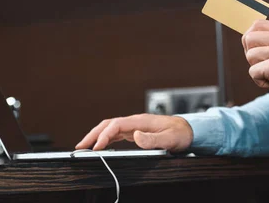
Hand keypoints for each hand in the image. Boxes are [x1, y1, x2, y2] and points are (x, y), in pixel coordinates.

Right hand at [75, 113, 193, 151]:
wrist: (188, 130)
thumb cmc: (180, 133)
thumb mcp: (170, 138)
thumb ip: (153, 139)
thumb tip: (135, 136)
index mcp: (141, 121)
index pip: (116, 125)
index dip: (104, 135)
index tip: (96, 147)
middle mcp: (135, 122)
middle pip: (108, 124)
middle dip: (93, 134)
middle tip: (80, 147)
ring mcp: (135, 126)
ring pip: (110, 128)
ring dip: (96, 136)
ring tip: (84, 147)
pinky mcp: (136, 132)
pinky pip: (116, 133)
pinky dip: (105, 139)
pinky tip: (100, 146)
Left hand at [242, 20, 268, 111]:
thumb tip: (246, 38)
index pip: (257, 24)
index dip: (250, 39)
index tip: (257, 52)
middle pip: (249, 38)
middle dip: (250, 54)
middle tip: (262, 65)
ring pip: (250, 55)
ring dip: (256, 69)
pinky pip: (253, 71)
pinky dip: (259, 81)